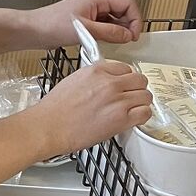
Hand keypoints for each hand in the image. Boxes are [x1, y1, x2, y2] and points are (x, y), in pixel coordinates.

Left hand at [32, 0, 142, 50]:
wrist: (33, 30)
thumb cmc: (52, 25)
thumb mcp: (85, 30)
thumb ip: (109, 32)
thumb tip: (127, 35)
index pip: (128, 3)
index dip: (135, 19)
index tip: (134, 35)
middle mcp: (96, 2)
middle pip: (123, 11)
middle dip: (128, 26)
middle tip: (127, 42)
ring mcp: (91, 11)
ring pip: (114, 20)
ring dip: (118, 31)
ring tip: (116, 44)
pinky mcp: (86, 21)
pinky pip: (104, 26)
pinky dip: (108, 35)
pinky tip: (105, 44)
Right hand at [33, 61, 151, 156]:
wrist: (49, 127)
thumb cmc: (55, 109)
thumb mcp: (73, 80)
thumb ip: (94, 78)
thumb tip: (106, 81)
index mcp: (97, 70)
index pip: (125, 68)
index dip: (125, 78)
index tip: (123, 85)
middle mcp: (110, 83)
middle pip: (140, 80)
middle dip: (136, 89)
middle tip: (130, 97)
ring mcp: (117, 100)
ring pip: (146, 96)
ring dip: (140, 103)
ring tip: (131, 109)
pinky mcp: (121, 119)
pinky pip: (145, 112)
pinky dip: (142, 116)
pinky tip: (132, 119)